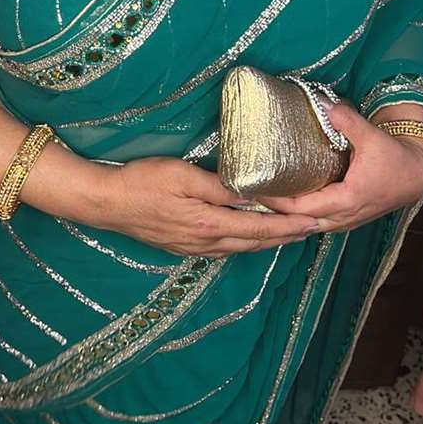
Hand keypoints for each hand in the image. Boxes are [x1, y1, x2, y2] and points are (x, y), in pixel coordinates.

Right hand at [97, 156, 322, 257]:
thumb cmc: (143, 181)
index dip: (290, 226)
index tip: (315, 221)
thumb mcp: (182, 174)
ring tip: (291, 234)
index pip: (260, 227)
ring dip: (269, 241)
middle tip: (315, 229)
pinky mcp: (183, 247)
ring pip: (242, 248)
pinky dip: (247, 242)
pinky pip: (225, 249)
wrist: (107, 203)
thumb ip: (220, 186)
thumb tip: (254, 193)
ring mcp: (194, 248)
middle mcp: (206, 242)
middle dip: (287, 236)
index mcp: (209, 224)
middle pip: (256, 242)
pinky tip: (250, 236)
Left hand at [257, 100, 422, 232]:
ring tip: (262, 200)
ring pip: (308, 224)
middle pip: (299, 221)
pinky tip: (285, 204)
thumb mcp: (372, 137)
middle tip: (249, 196)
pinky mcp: (347, 217)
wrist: (416, 174)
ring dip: (286, 216)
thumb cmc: (395, 158)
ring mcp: (346, 220)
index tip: (254, 190)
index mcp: (347, 199)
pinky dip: (299, 216)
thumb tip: (325, 105)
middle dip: (274, 212)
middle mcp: (343, 216)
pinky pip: (317, 222)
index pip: (301, 207)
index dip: (276, 201)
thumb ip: (348, 121)